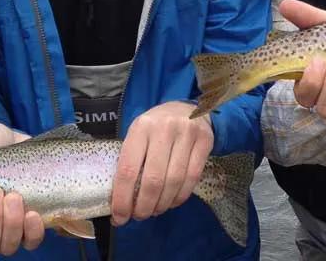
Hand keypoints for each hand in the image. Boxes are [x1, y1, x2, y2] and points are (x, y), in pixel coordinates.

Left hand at [111, 101, 213, 226]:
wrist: (187, 108)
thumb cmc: (156, 127)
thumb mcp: (138, 134)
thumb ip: (131, 161)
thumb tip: (120, 200)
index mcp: (141, 127)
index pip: (128, 169)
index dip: (123, 199)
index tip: (120, 217)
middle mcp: (164, 129)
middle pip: (153, 180)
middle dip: (144, 206)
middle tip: (140, 216)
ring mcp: (187, 134)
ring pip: (174, 181)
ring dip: (162, 204)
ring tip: (155, 210)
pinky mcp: (205, 141)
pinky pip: (192, 178)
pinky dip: (180, 196)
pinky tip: (171, 201)